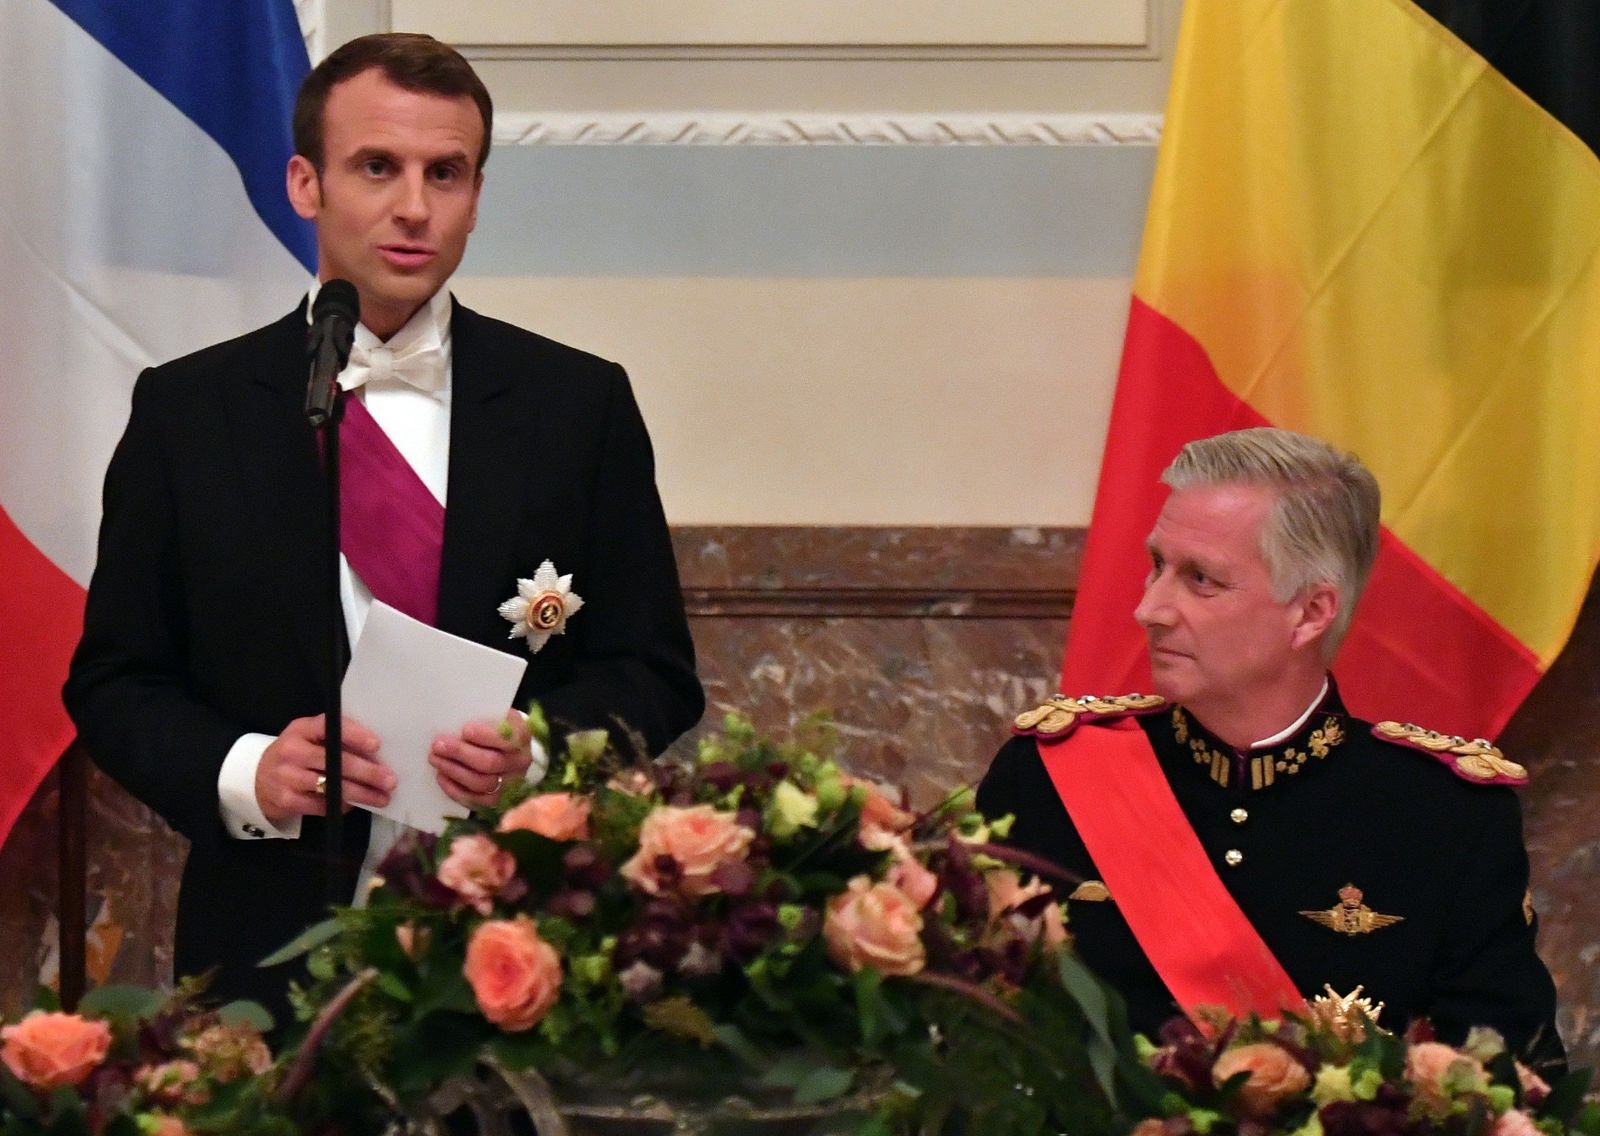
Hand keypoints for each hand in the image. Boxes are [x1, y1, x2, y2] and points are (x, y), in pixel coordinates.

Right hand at [256, 714, 393, 825]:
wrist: (256, 778)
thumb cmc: (296, 755)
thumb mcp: (309, 738)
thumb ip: (336, 740)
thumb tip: (376, 754)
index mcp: (301, 729)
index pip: (328, 727)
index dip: (353, 735)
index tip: (376, 745)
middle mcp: (292, 751)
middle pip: (334, 761)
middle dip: (367, 772)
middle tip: (390, 780)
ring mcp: (287, 776)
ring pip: (331, 786)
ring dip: (361, 793)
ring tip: (382, 798)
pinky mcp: (286, 800)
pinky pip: (321, 805)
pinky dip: (341, 805)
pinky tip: (355, 805)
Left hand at [430, 710, 545, 808]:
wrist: (511, 750)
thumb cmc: (497, 728)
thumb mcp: (496, 716)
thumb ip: (482, 718)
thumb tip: (454, 722)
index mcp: (521, 738)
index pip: (505, 739)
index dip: (484, 736)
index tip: (465, 730)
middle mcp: (520, 763)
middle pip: (490, 763)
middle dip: (460, 754)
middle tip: (438, 745)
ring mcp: (510, 784)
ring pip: (481, 783)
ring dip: (453, 771)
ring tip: (435, 759)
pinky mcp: (497, 800)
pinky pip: (474, 800)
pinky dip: (454, 789)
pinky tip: (441, 776)